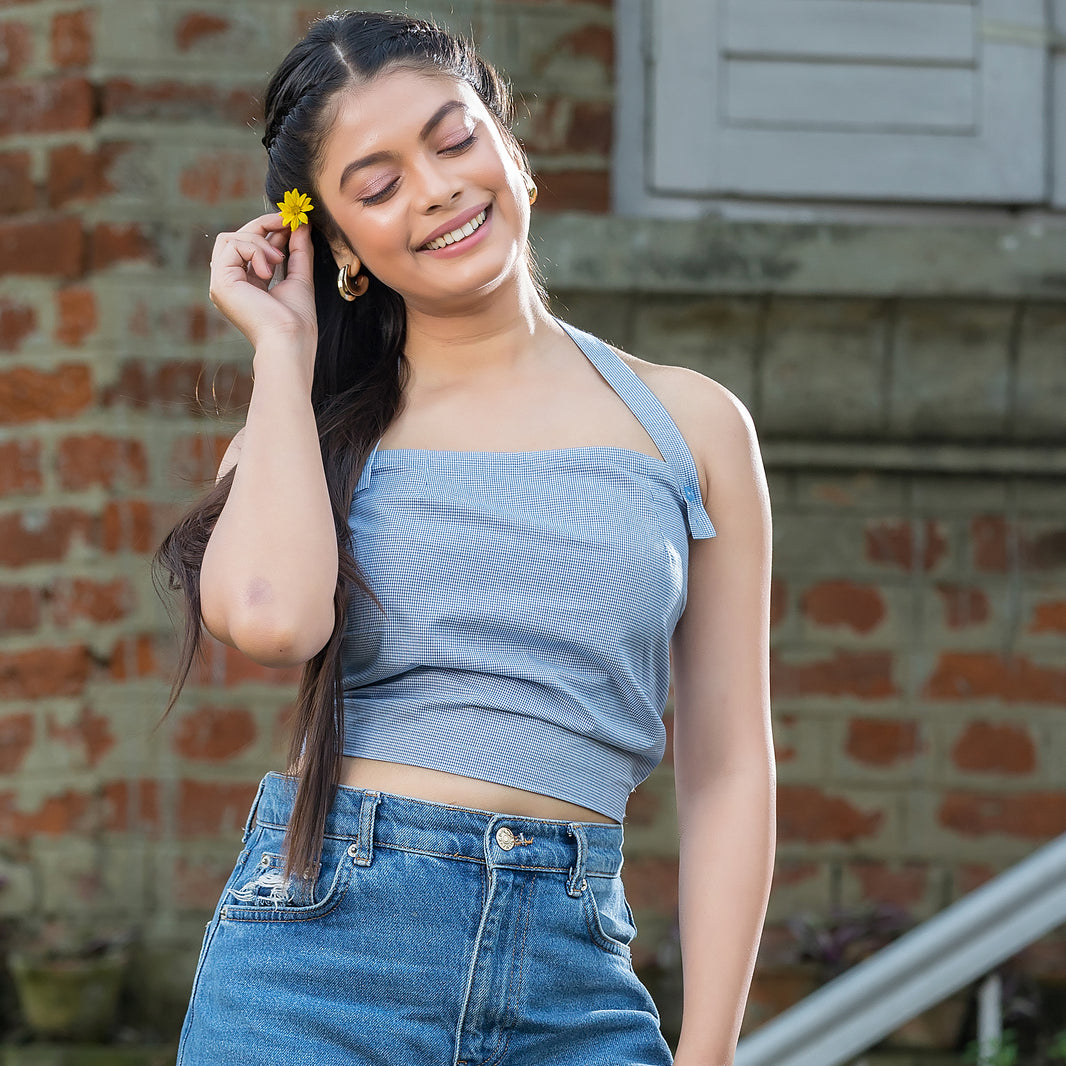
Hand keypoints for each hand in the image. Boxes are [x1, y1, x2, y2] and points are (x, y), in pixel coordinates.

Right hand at [208, 211, 316, 353]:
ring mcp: (221, 283)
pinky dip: (254, 251)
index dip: (269, 229)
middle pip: (236, 236)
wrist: (290, 341)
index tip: (291, 221)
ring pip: (231, 238)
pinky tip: (268, 271)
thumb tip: (301, 224)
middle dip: (264, 224)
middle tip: (288, 221)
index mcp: (245, 284)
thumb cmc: (296, 320)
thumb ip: (299, 250)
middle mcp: (230, 282)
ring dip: (259, 241)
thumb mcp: (300, 277)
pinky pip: (231, 245)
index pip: (249, 246)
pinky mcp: (220, 282)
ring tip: (278, 259)